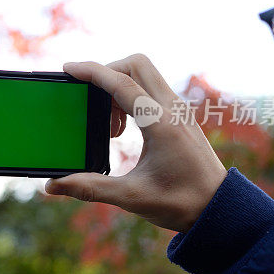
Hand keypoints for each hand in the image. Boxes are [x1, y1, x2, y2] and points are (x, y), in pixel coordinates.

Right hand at [45, 54, 226, 232]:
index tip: (68, 68)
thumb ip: (91, 188)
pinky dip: (130, 97)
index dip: (92, 72)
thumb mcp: (132, 197)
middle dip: (107, 72)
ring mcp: (178, 110)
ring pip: (144, 74)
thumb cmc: (181, 203)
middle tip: (89, 99)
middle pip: (136, 65)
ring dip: (118, 87)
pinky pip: (150, 89)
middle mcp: (172, 109)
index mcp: (161, 124)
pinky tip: (123, 129)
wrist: (218, 209)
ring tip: (109, 128)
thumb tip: (54, 186)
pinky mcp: (179, 115)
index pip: (122, 83)